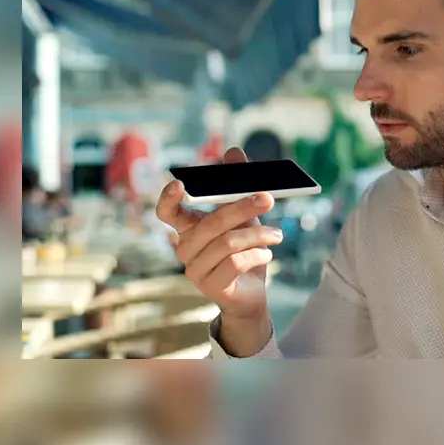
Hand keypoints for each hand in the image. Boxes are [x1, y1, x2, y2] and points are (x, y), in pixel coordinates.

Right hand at [156, 148, 279, 352]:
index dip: (168, 198)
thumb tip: (233, 151)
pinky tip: (267, 253)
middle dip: (242, 207)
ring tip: (276, 234)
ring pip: (228, 243)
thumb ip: (236, 185)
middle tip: (268, 197)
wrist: (252, 293)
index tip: (180, 183)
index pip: (167, 213)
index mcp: (188, 229)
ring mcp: (196, 270)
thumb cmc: (244, 249)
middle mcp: (186, 249)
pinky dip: (257, 254)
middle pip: (211, 223)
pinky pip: (235, 263)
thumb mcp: (244, 215)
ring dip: (258, 234)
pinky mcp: (211, 287)